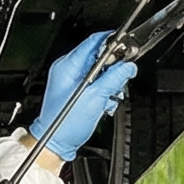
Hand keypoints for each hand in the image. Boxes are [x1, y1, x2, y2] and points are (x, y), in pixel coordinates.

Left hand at [32, 33, 136, 161]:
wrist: (55, 143)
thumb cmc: (65, 124)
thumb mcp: (96, 98)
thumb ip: (114, 79)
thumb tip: (128, 66)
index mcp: (68, 65)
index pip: (94, 41)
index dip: (114, 43)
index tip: (128, 48)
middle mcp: (67, 69)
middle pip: (99, 56)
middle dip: (113, 68)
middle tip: (120, 80)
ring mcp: (70, 79)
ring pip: (99, 70)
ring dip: (109, 82)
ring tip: (108, 96)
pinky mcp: (75, 90)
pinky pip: (95, 82)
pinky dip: (103, 90)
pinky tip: (103, 101)